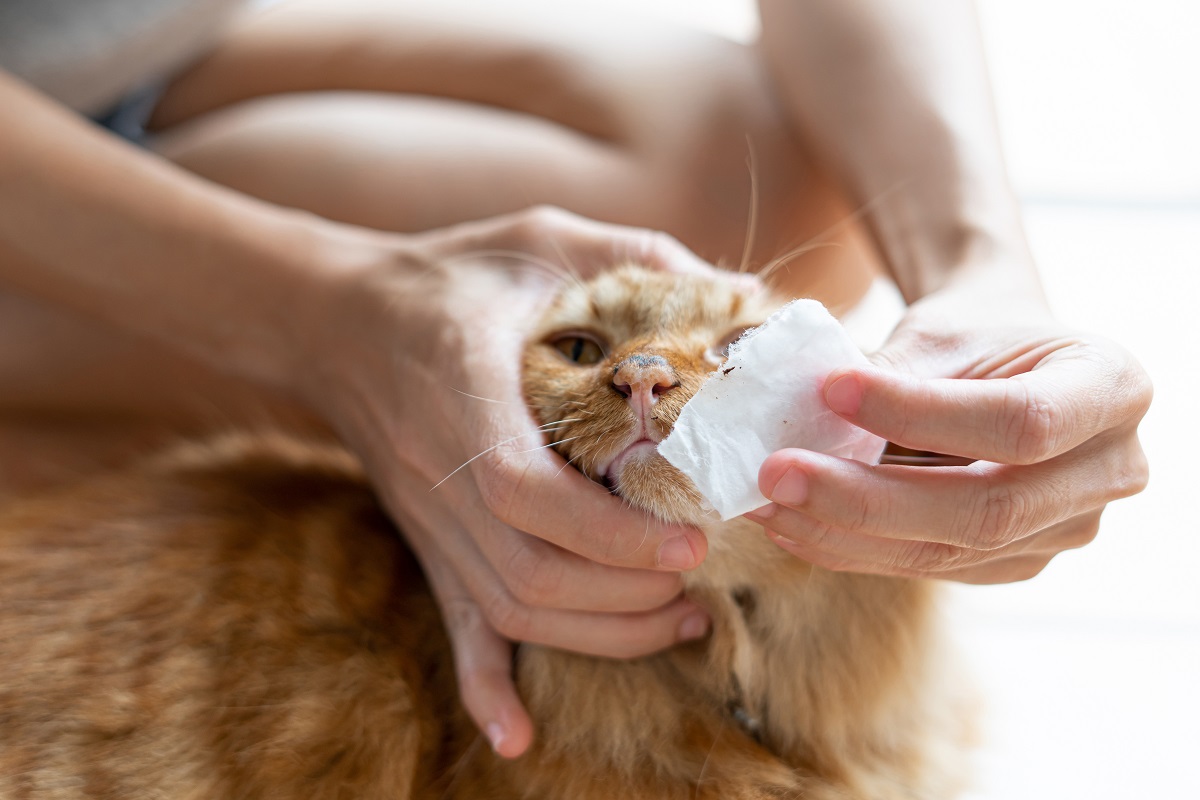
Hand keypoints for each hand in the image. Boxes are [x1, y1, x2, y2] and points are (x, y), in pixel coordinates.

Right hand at [295, 208, 733, 756]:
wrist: (337, 319)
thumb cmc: (453, 275)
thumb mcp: (543, 239)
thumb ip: (639, 260)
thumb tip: (745, 297)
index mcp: (466, 390)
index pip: (525, 492)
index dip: (609, 535)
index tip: (688, 542)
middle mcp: (438, 471)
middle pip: (528, 571)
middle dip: (626, 597)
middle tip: (703, 584)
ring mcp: (428, 519)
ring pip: (509, 609)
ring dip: (599, 633)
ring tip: (678, 620)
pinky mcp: (426, 542)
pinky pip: (452, 625)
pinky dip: (485, 686)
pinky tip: (517, 734)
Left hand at [747, 287, 1151, 583]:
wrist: (1001, 362)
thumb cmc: (974, 335)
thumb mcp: (942, 333)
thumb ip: (890, 375)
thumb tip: (795, 413)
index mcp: (1112, 390)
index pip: (1019, 420)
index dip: (920, 413)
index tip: (830, 389)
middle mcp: (1110, 472)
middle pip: (985, 509)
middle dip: (866, 497)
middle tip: (775, 474)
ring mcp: (1066, 530)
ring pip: (949, 553)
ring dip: (844, 532)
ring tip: (767, 503)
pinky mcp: (1015, 563)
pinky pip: (929, 568)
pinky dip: (851, 548)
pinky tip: (792, 524)